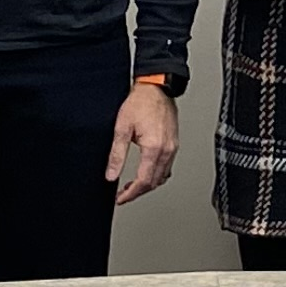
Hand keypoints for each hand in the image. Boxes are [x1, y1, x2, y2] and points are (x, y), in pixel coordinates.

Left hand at [107, 84, 178, 205]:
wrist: (156, 87)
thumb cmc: (140, 102)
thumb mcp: (121, 128)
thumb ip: (116, 155)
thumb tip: (111, 175)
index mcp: (154, 148)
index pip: (144, 181)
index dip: (131, 194)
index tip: (121, 198)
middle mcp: (167, 150)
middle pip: (154, 182)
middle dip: (138, 192)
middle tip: (123, 194)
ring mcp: (173, 147)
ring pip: (163, 176)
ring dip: (148, 184)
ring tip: (133, 186)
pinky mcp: (174, 143)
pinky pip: (167, 166)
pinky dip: (157, 174)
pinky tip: (147, 172)